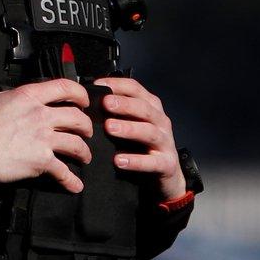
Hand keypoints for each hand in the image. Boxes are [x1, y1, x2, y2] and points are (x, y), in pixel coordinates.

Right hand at [0, 78, 93, 193]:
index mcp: (28, 97)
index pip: (64, 87)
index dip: (79, 93)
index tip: (83, 101)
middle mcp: (41, 115)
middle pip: (78, 118)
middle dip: (86, 126)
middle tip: (85, 132)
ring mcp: (44, 139)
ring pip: (77, 144)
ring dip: (84, 152)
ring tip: (84, 157)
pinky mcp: (41, 161)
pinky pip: (63, 172)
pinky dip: (71, 181)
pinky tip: (75, 186)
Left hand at [94, 77, 185, 202]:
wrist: (168, 173)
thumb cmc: (145, 146)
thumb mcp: (136, 124)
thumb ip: (119, 113)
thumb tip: (92, 102)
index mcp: (152, 108)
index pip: (136, 89)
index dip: (118, 85)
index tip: (98, 85)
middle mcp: (161, 122)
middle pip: (144, 109)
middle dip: (125, 105)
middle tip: (106, 103)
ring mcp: (166, 143)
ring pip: (149, 132)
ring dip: (129, 128)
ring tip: (109, 127)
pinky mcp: (166, 164)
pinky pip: (152, 162)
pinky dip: (135, 161)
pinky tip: (119, 160)